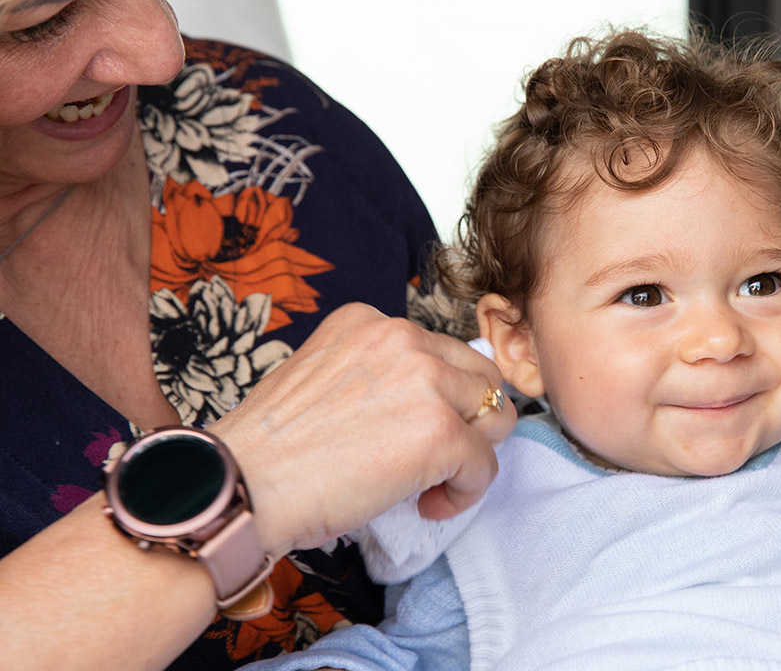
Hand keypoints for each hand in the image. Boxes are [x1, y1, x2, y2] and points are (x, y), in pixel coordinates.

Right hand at [208, 303, 516, 556]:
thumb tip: (423, 405)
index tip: (408, 433)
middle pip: (480, 377)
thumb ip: (375, 375)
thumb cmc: (271, 451)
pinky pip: (484, 465)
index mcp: (369, 321)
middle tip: (430, 461)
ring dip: (469, 456)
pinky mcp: (441, 431)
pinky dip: (464, 493)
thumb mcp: (321, 378)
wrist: (241, 485)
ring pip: (495, 416)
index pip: (441, 352)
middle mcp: (403, 337)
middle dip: (466, 422)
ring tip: (428, 485)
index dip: (438, 399)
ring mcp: (426, 381)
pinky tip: (426, 505)